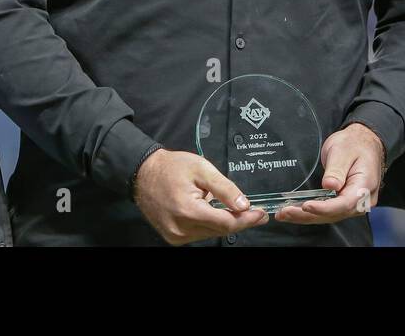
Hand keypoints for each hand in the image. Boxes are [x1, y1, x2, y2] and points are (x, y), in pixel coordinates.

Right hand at [133, 148, 268, 244]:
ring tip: (230, 207)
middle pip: (220, 230)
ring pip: (211, 234)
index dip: (247, 219)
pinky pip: (199, 234)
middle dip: (239, 221)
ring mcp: (176, 235)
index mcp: (189, 211)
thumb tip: (244, 204)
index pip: (226, 222)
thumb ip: (224, 188)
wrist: (143, 174)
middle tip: (256, 212)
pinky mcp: (173, 237)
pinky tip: (211, 212)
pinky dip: (209, 225)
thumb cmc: (172, 168)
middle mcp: (181, 228)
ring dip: (223, 223)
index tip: (261, 214)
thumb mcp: (202, 169)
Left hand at [275, 122, 384, 224]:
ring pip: (328, 216)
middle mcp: (361, 201)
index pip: (344, 204)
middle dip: (308, 215)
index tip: (306, 206)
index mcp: (364, 187)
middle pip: (333, 214)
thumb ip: (337, 169)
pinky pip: (327, 211)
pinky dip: (310, 213)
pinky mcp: (343, 203)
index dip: (324, 208)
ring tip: (284, 214)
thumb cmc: (354, 145)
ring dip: (305, 216)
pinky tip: (294, 211)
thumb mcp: (343, 151)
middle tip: (285, 212)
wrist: (363, 144)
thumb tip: (329, 186)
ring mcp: (353, 204)